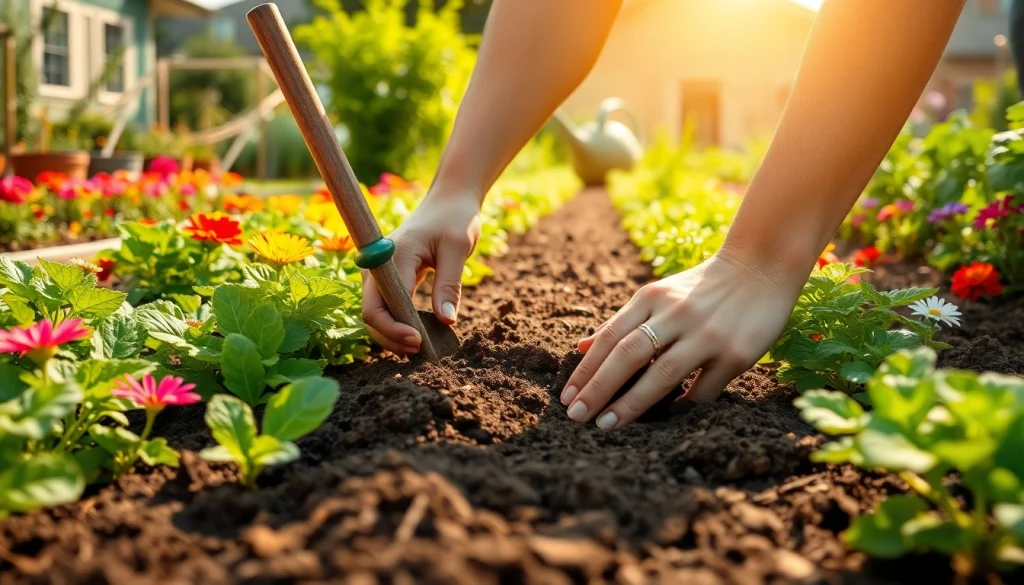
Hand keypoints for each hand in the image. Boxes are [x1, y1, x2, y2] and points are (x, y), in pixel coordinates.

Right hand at [361, 192, 481, 353]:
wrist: (449, 200)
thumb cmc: (455, 218)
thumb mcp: (458, 248)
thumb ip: (449, 285)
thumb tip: (446, 321)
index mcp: (393, 255)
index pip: (379, 304)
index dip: (394, 329)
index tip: (419, 342)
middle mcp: (379, 265)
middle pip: (371, 313)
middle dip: (391, 337)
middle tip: (421, 351)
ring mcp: (381, 272)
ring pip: (375, 313)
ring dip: (392, 334)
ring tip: (419, 349)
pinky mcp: (389, 277)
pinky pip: (386, 306)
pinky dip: (397, 323)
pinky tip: (416, 336)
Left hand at [560, 251, 805, 429]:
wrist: (762, 266)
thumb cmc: (702, 287)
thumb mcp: (658, 293)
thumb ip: (621, 322)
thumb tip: (580, 348)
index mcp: (652, 297)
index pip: (609, 338)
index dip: (585, 370)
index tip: (566, 397)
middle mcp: (676, 314)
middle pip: (627, 356)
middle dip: (597, 389)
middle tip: (576, 416)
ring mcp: (706, 335)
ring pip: (661, 375)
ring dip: (630, 404)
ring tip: (606, 425)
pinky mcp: (735, 354)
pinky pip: (702, 390)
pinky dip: (682, 405)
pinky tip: (666, 416)